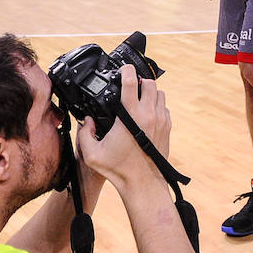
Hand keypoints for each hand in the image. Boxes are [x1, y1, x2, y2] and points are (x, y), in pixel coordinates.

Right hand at [75, 65, 171, 186]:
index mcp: (130, 116)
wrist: (143, 183)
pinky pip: (164, 107)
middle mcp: (148, 114)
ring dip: (149, 92)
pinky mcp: (167, 128)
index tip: (122, 69)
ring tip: (139, 98)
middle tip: (130, 86)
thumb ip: (84, 134)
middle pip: (149, 83)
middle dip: (139, 81)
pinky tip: (147, 114)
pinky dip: (156, 105)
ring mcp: (161, 120)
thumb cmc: (118, 170)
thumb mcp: (92, 154)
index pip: (130, 81)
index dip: (125, 70)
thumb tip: (86, 120)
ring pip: (159, 93)